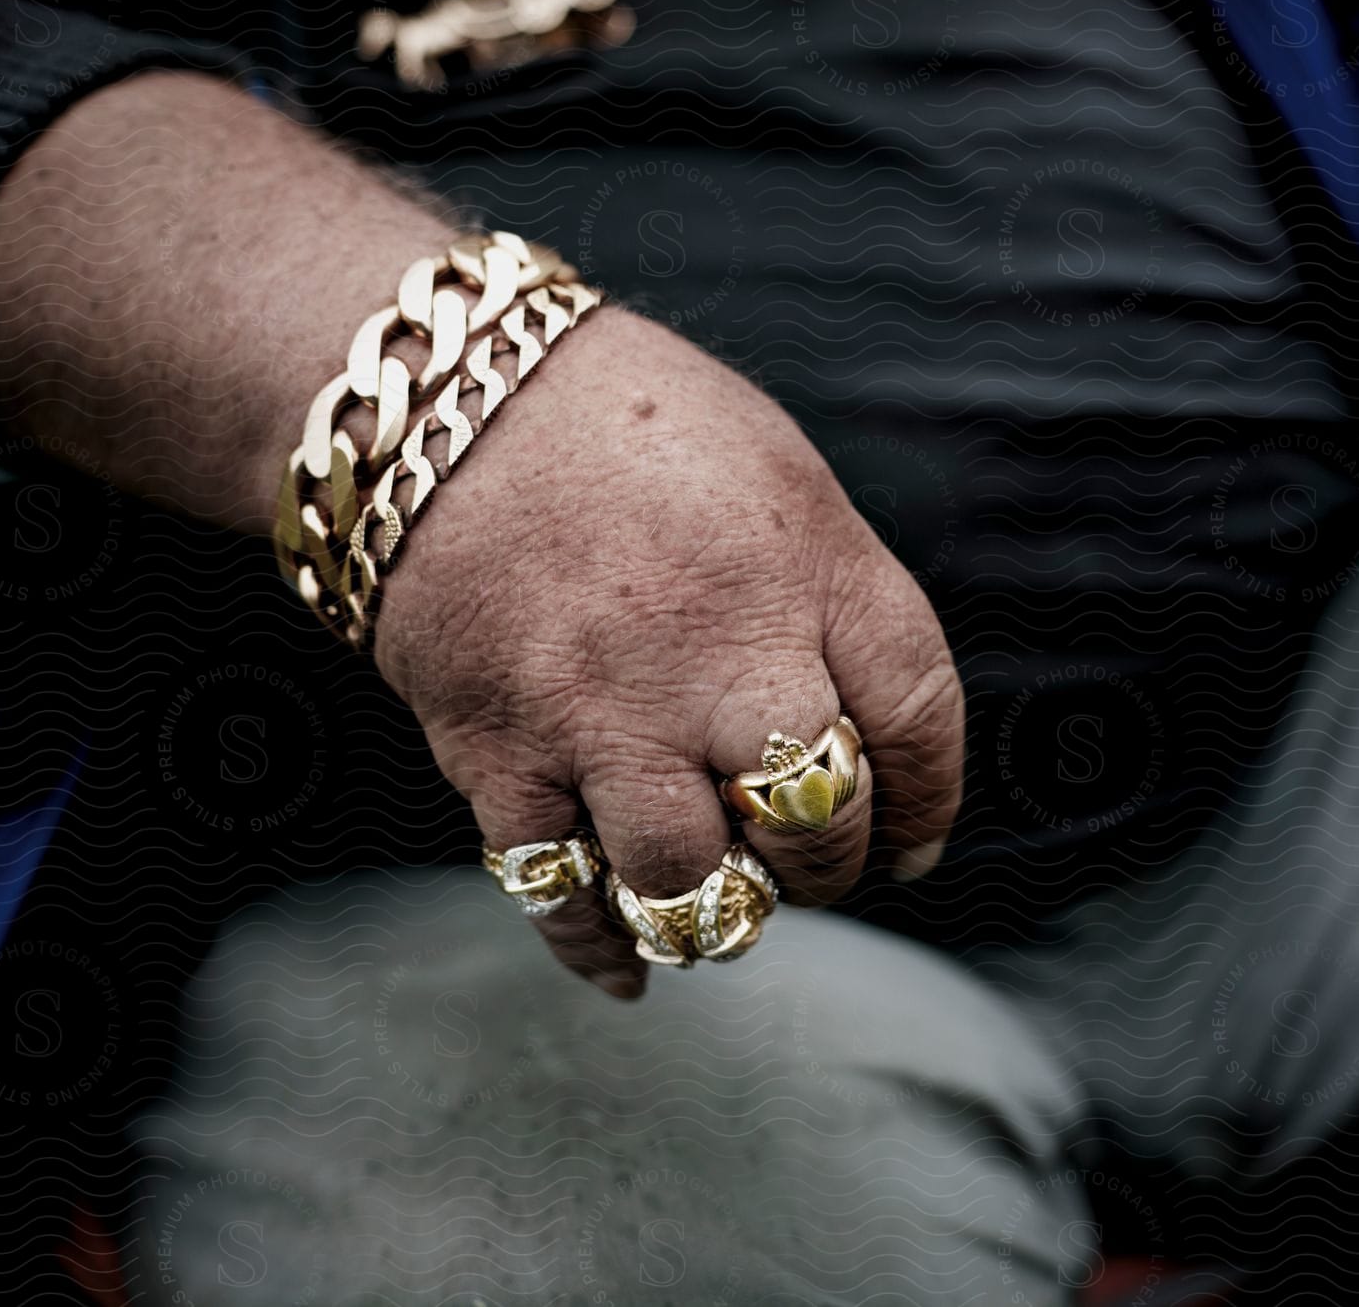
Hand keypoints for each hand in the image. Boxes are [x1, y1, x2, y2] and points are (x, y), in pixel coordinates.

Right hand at [370, 308, 963, 995]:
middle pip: (822, 817)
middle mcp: (717, 650)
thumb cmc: (620, 423)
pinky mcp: (500, 753)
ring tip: (724, 891)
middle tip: (810, 855)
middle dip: (831, 862)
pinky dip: (601, 946)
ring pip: (699, 882)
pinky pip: (561, 893)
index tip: (912, 834)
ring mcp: (604, 711)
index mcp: (805, 565)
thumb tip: (875, 726)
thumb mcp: (776, 473)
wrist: (431, 396)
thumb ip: (835, 596)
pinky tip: (628, 961)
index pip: (918, 716)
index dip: (927, 797)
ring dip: (728, 909)